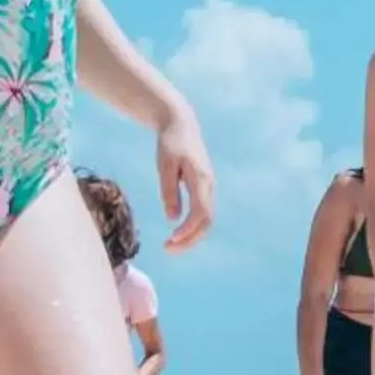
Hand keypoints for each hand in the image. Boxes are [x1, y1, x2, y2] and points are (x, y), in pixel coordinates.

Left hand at [156, 107, 215, 251]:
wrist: (181, 124)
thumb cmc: (170, 143)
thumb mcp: (165, 166)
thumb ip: (169, 191)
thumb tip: (172, 217)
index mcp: (201, 179)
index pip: (200, 213)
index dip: (187, 230)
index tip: (170, 240)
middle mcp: (209, 185)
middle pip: (207, 221)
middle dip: (190, 239)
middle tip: (168, 250)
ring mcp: (209, 187)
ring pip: (206, 219)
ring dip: (191, 236)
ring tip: (170, 246)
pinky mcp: (204, 188)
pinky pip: (203, 213)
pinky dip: (192, 227)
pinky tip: (177, 233)